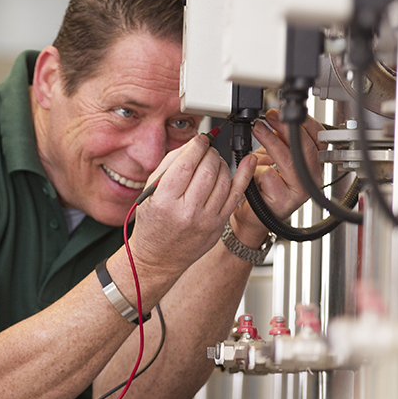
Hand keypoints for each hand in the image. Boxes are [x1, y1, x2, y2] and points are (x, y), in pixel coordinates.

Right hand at [126, 133, 256, 276]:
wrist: (159, 258)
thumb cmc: (152, 225)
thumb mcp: (149, 193)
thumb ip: (169, 165)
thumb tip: (193, 144)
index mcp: (164, 201)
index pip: (186, 165)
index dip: (197, 146)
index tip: (200, 140)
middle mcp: (186, 212)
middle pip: (207, 170)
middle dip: (210, 153)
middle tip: (206, 151)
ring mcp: (205, 220)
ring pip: (223, 179)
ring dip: (221, 163)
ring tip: (213, 162)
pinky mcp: (218, 225)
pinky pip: (236, 194)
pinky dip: (244, 174)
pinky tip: (248, 161)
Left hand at [233, 109, 323, 245]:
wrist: (253, 214)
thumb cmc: (263, 186)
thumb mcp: (273, 156)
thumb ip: (279, 139)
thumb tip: (276, 117)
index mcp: (314, 164)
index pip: (318, 138)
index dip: (302, 123)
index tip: (284, 112)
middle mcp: (311, 178)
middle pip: (306, 148)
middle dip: (286, 129)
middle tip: (270, 118)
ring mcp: (299, 191)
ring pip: (290, 161)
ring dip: (272, 142)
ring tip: (258, 130)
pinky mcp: (284, 202)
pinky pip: (272, 178)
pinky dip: (261, 169)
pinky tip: (256, 166)